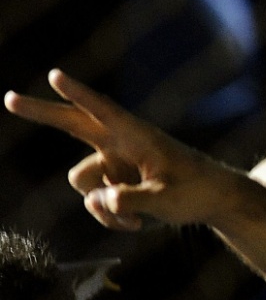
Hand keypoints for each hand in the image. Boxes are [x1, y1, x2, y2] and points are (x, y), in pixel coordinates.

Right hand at [5, 70, 234, 229]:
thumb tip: (102, 201)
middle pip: (71, 125)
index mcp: (136, 136)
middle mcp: (119, 145)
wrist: (212, 201)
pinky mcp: (112, 183)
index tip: (55, 75)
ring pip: (84, 186)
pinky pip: (95, 204)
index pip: (103, 111)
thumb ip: (134, 200)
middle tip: (9, 98)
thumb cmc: (197, 190)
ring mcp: (113, 164)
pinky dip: (111, 218)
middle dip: (41, 112)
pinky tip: (138, 224)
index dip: (78, 95)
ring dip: (102, 207)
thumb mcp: (169, 199)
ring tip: (136, 217)